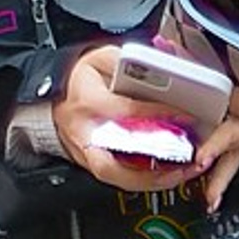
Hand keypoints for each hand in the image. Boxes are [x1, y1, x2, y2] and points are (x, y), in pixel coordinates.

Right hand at [52, 44, 204, 193]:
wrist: (53, 97)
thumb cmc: (80, 79)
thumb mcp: (101, 59)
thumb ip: (127, 61)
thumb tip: (157, 68)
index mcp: (88, 103)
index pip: (127, 112)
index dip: (158, 114)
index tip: (185, 116)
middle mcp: (85, 133)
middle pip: (115, 163)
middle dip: (152, 169)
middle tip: (185, 164)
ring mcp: (87, 152)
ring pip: (118, 177)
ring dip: (152, 180)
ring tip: (182, 173)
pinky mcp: (92, 163)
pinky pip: (120, 177)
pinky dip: (146, 179)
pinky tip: (168, 175)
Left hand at [191, 10, 238, 210]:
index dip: (214, 52)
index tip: (188, 37)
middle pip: (224, 99)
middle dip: (195, 87)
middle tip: (166, 72)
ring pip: (225, 137)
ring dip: (206, 144)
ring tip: (189, 152)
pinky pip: (234, 165)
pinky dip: (221, 182)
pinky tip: (210, 199)